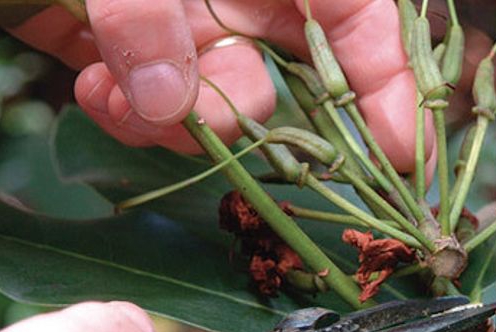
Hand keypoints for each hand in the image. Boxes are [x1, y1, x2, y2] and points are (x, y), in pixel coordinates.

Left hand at [8, 0, 434, 173]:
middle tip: (232, 140)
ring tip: (120, 97)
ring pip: (223, 107)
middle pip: (295, 79)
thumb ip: (145, 12)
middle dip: (264, 124)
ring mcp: (196, 29)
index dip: (389, 84)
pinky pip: (159, 109)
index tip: (403, 154)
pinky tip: (92, 89)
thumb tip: (169, 105)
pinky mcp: (145, 56)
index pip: (360, 18)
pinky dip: (127, 114)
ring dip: (179, 123)